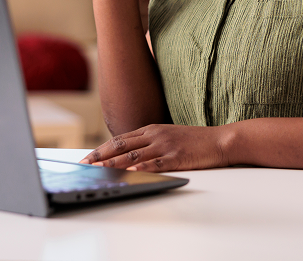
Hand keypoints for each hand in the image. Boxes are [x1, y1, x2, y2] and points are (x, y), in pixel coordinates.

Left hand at [80, 124, 230, 171]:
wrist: (218, 140)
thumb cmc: (193, 141)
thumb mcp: (167, 136)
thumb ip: (148, 143)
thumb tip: (126, 157)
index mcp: (151, 129)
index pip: (120, 139)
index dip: (101, 149)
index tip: (86, 158)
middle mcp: (155, 135)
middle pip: (122, 145)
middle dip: (100, 156)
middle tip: (84, 165)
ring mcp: (165, 145)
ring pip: (134, 155)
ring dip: (114, 164)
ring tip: (98, 170)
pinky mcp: (176, 156)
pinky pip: (155, 163)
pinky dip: (140, 168)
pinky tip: (129, 173)